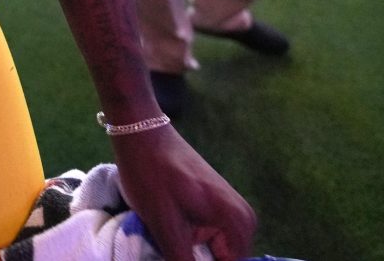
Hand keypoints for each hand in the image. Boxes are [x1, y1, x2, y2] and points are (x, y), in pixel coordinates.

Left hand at [112, 124, 255, 260]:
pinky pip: (208, 237)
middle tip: (170, 246)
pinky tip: (169, 235)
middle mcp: (242, 216)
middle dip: (198, 258)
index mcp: (236, 220)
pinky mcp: (214, 206)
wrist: (141, 134)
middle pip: (225, 259)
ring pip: (214, 251)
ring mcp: (229, 209)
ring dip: (191, 253)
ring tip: (168, 239)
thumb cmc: (152, 176)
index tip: (177, 254)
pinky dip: (189, 242)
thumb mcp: (164, 227)